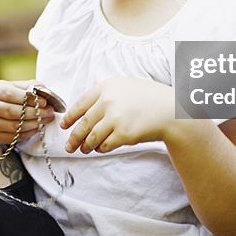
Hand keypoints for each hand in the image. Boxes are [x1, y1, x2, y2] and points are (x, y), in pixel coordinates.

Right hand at [0, 80, 55, 145]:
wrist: (1, 106)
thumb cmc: (15, 94)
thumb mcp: (21, 86)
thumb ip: (32, 87)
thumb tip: (44, 92)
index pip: (10, 94)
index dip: (27, 99)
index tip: (44, 102)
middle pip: (11, 112)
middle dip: (33, 113)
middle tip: (49, 112)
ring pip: (14, 126)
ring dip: (33, 124)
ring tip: (46, 119)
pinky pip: (15, 137)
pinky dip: (29, 133)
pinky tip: (38, 126)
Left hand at [60, 76, 174, 153]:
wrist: (171, 110)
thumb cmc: (150, 98)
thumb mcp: (125, 86)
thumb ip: (106, 95)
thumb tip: (86, 111)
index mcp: (106, 87)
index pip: (80, 103)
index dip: (70, 117)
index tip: (64, 125)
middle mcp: (108, 101)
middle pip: (83, 123)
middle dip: (74, 137)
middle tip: (69, 145)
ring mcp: (115, 118)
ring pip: (91, 137)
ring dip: (86, 146)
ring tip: (84, 150)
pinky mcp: (123, 134)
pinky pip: (105, 145)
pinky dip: (100, 149)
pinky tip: (100, 149)